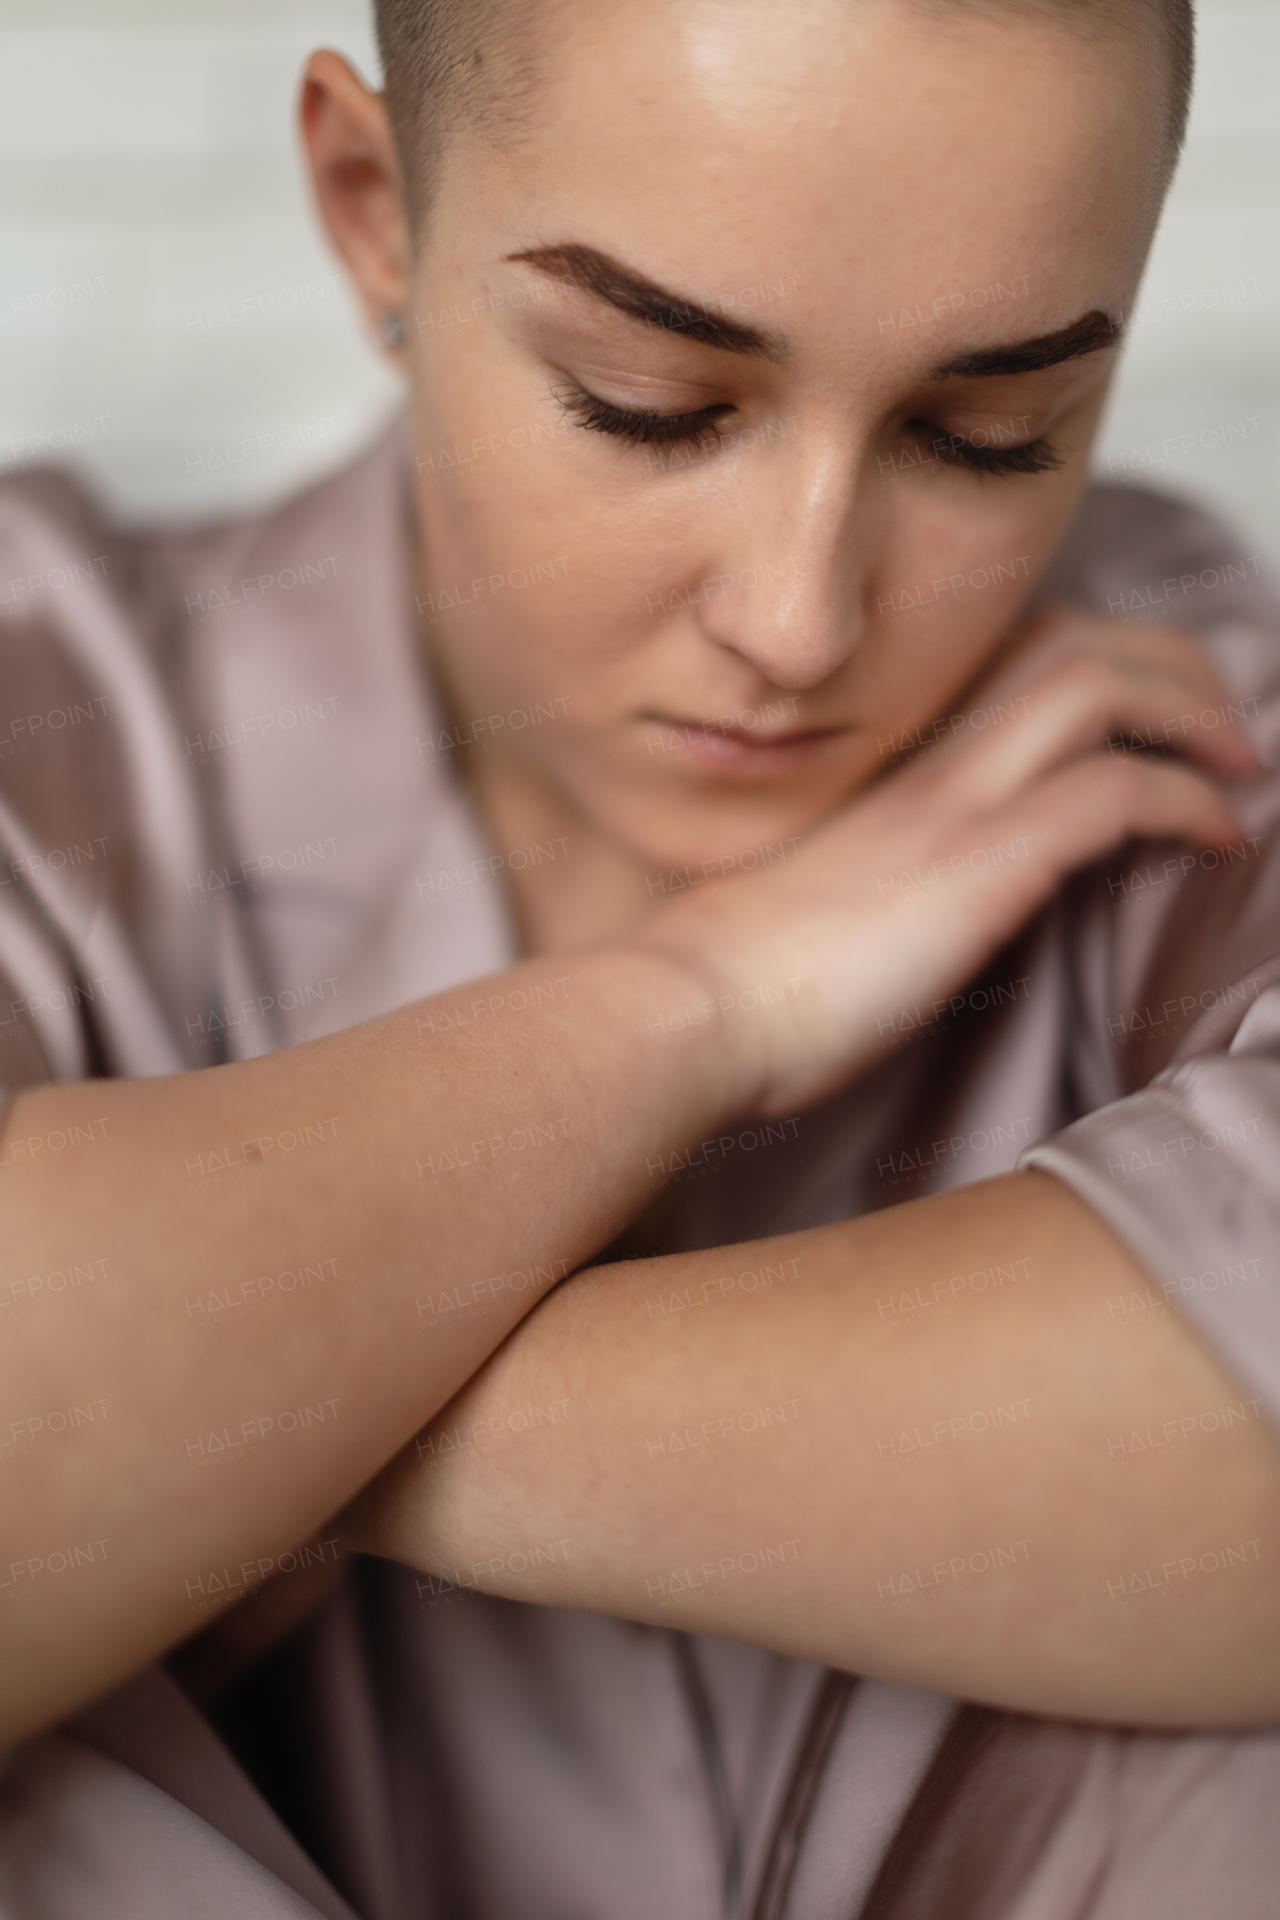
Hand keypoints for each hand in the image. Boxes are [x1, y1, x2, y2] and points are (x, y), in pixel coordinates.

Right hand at [633, 608, 1257, 1114]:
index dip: (1097, 666)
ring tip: (1238, 766)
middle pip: (1072, 644)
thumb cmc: (733, 984)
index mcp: (891, 771)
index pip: (1010, 662)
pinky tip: (1214, 841)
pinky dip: (1184, 800)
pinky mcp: (978, 866)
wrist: (685, 1010)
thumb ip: (876, 874)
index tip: (1143, 719)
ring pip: (1101, 684)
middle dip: (1170, 666)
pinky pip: (1113, 790)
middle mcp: (928, 765)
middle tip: (1220, 729)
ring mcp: (952, 805)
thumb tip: (918, 906)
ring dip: (1192, 711)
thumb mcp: (813, 904)